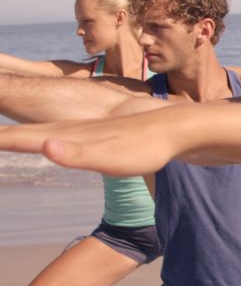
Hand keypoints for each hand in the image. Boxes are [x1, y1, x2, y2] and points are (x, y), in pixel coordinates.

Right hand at [0, 113, 180, 175]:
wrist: (177, 128)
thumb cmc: (145, 147)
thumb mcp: (110, 157)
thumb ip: (77, 154)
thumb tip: (44, 146)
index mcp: (71, 136)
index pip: (25, 138)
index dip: (2, 140)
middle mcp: (76, 130)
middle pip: (32, 133)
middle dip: (5, 137)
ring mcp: (90, 131)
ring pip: (49, 131)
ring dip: (24, 135)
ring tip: (5, 138)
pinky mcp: (104, 134)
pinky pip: (69, 135)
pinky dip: (51, 137)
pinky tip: (52, 141)